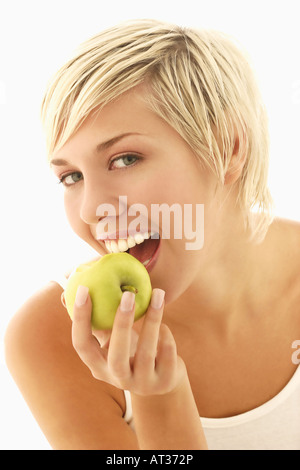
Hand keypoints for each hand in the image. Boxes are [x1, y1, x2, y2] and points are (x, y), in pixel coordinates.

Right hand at [70, 286, 186, 395]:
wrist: (163, 380)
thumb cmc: (132, 350)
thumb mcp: (112, 340)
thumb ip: (97, 321)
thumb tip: (71, 291)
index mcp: (98, 366)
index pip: (82, 345)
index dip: (80, 318)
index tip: (83, 289)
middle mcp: (118, 379)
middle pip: (117, 356)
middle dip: (122, 324)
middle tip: (128, 294)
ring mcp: (143, 383)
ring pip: (146, 354)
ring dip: (152, 321)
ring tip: (158, 294)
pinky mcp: (165, 381)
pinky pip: (166, 355)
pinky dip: (166, 336)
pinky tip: (164, 324)